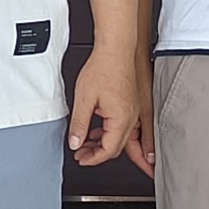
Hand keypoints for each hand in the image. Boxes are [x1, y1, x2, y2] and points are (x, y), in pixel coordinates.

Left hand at [68, 45, 145, 169]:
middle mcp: (131, 118)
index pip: (108, 150)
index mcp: (121, 119)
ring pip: (121, 138)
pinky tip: (98, 128)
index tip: (81, 158)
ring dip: (104, 143)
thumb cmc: (103, 68)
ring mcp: (134, 111)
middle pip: (117, 148)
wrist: (116, 49)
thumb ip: (78, 124)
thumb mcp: (83, 99)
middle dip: (98, 154)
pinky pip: (123, 126)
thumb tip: (75, 142)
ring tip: (86, 142)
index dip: (93, 159)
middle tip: (82, 154)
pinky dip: (110, 132)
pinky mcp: (132, 104)